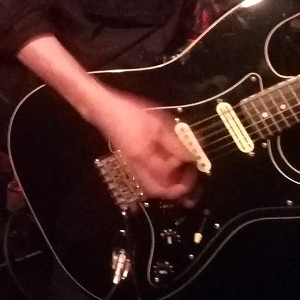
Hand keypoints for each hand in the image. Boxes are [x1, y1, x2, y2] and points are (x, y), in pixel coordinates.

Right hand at [91, 86, 200, 205]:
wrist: (103, 108)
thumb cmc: (130, 113)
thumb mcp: (158, 124)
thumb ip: (176, 143)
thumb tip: (194, 157)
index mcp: (144, 160)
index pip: (168, 185)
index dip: (185, 181)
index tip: (195, 165)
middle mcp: (138, 168)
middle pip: (160, 191)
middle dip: (180, 187)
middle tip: (193, 173)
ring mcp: (134, 165)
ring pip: (156, 185)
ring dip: (173, 181)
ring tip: (186, 169)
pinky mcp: (134, 159)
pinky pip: (152, 174)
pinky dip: (166, 173)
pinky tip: (173, 161)